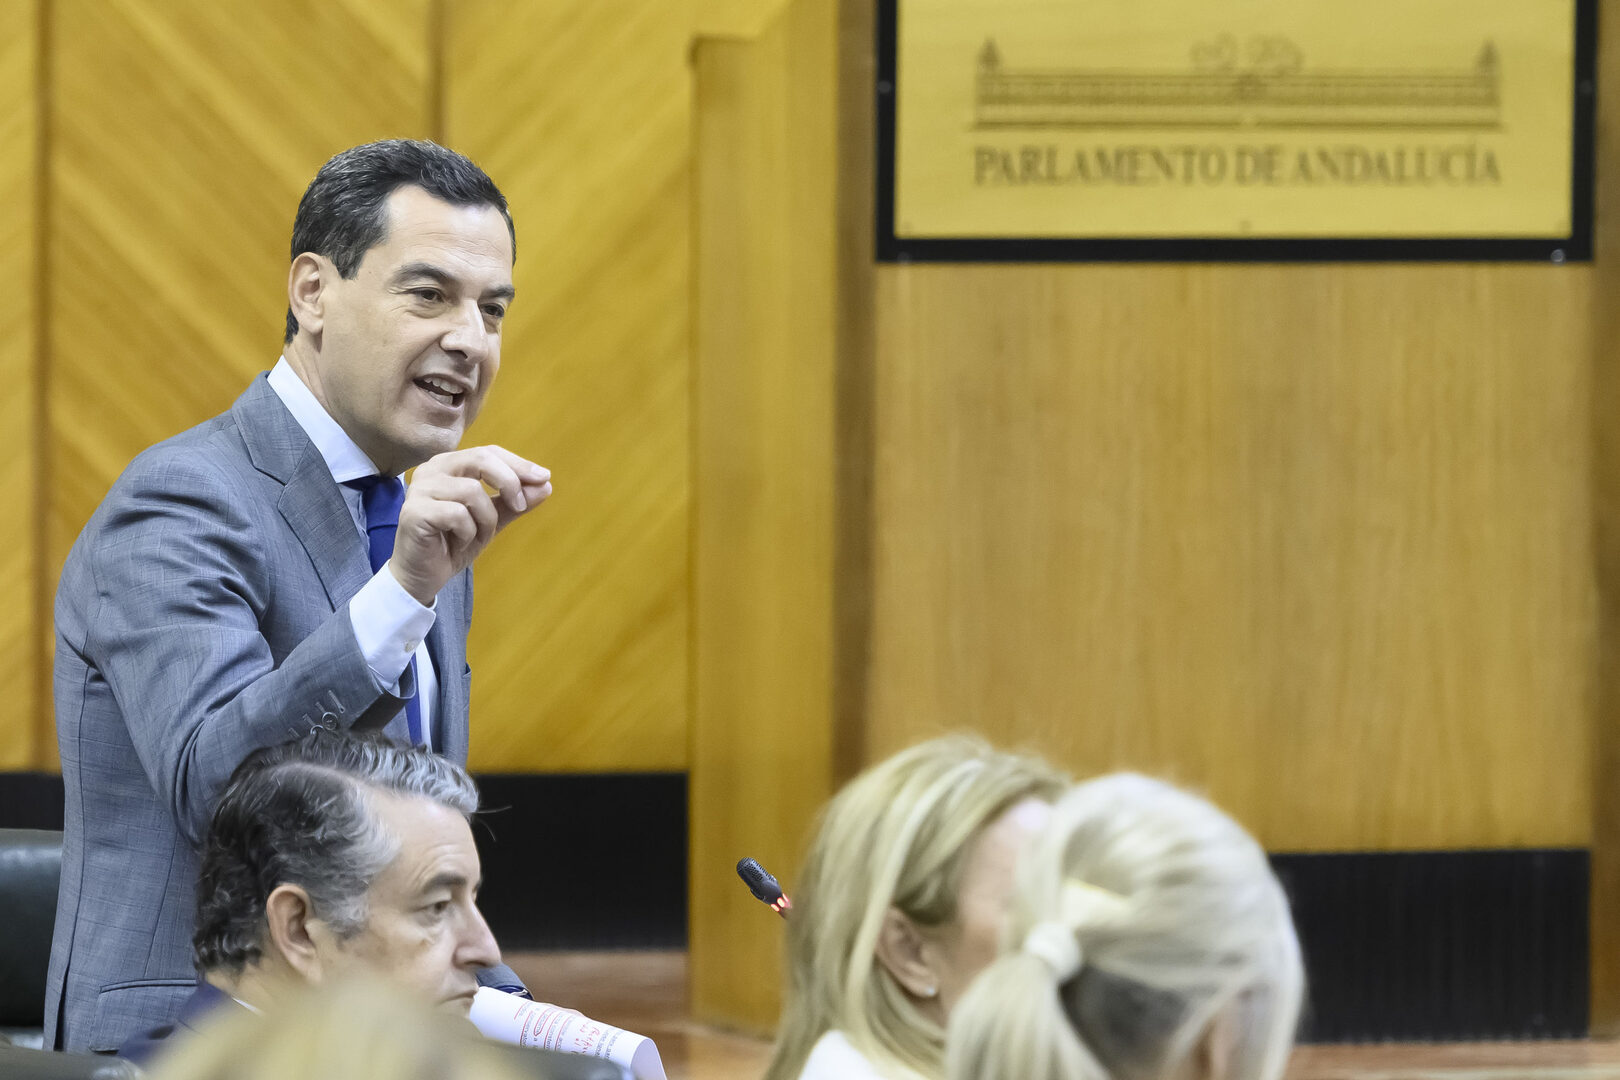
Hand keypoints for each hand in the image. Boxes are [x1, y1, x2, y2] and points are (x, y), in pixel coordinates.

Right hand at [387, 445, 551, 604]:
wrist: (422, 575)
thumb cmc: (453, 543)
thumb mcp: (491, 521)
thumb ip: (514, 502)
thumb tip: (546, 484)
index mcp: (449, 464)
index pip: (489, 452)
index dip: (518, 464)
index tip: (544, 478)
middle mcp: (432, 469)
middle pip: (481, 459)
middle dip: (509, 482)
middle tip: (520, 507)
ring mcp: (420, 488)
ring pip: (472, 491)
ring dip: (485, 520)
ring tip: (474, 536)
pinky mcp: (415, 511)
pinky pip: (457, 514)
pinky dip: (467, 532)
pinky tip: (457, 542)